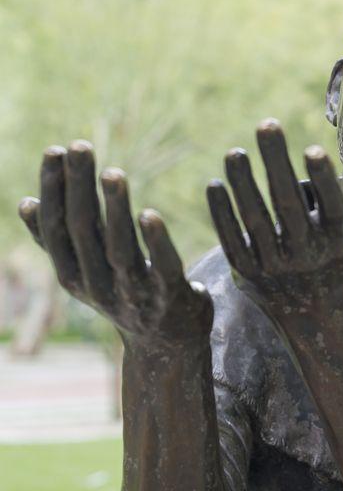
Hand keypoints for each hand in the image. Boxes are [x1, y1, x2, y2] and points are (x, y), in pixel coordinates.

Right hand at [18, 141, 211, 345]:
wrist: (166, 344)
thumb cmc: (123, 294)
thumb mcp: (85, 271)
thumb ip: (57, 241)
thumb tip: (25, 202)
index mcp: (73, 275)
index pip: (56, 228)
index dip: (54, 189)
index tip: (55, 150)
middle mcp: (98, 285)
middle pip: (83, 232)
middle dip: (79, 186)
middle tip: (79, 146)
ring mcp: (134, 292)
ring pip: (119, 248)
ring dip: (115, 209)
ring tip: (113, 172)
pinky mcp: (170, 294)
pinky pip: (162, 266)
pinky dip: (155, 242)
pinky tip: (149, 213)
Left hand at [206, 120, 342, 317]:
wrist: (315, 318)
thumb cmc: (341, 261)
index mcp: (339, 242)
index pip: (332, 206)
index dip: (323, 178)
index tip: (311, 148)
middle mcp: (307, 255)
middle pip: (288, 205)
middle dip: (277, 162)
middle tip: (267, 124)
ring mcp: (276, 267)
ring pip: (256, 219)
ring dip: (243, 183)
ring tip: (234, 152)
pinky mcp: (249, 274)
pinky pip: (232, 239)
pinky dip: (222, 213)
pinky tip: (216, 184)